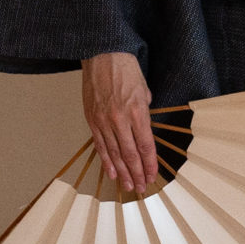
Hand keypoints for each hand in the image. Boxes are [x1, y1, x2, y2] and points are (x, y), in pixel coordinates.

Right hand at [82, 51, 158, 193]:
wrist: (102, 56)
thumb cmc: (126, 70)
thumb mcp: (144, 91)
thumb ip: (144, 113)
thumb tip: (144, 129)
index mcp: (137, 112)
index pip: (146, 146)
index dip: (149, 164)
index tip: (153, 176)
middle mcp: (119, 120)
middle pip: (130, 154)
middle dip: (137, 173)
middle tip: (141, 187)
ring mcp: (103, 121)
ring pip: (114, 153)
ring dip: (122, 172)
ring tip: (128, 186)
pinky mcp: (91, 119)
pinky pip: (100, 144)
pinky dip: (106, 160)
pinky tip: (112, 172)